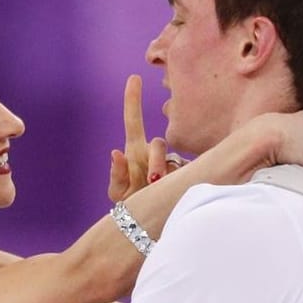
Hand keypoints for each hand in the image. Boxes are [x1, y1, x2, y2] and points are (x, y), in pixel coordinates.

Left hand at [107, 75, 182, 200]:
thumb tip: (116, 152)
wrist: (148, 224)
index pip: (133, 121)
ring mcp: (171, 164)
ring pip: (173, 160)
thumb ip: (116, 175)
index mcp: (136, 152)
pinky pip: (185, 173)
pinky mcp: (186, 175)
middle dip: (156, 159)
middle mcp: (154, 154)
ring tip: (158, 190)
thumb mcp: (118, 193)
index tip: (134, 77)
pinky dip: (178, 182)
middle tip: (152, 180)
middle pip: (158, 143)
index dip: (133, 100)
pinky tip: (175, 192)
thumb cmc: (131, 206)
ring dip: (165, 173)